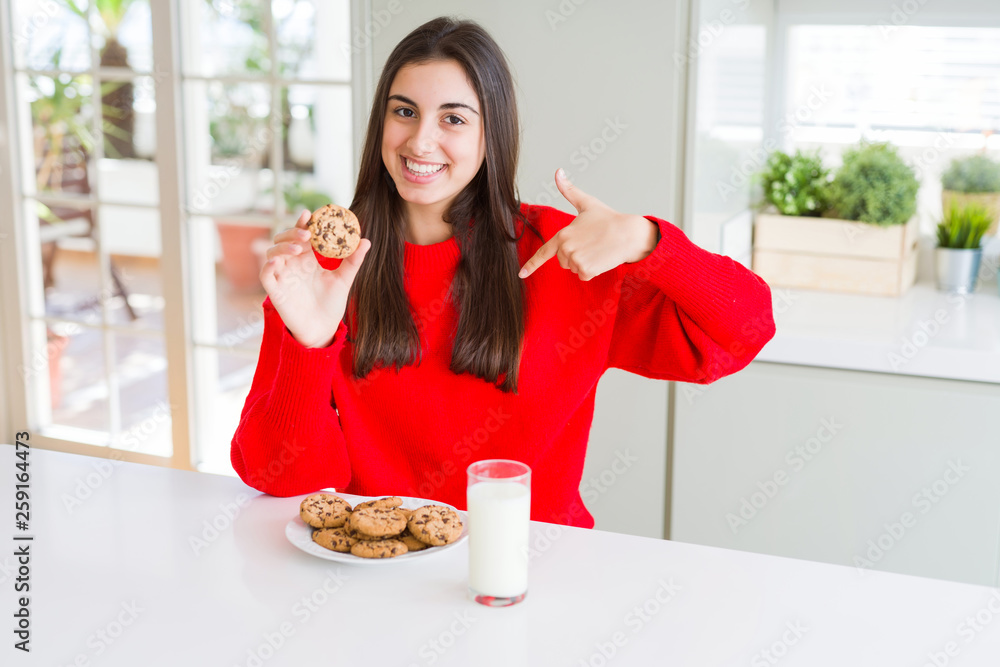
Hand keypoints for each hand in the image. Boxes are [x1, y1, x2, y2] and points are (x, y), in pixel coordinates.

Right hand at [260, 210, 370, 347]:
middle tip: (307, 234)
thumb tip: (366, 241)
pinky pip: (266, 276)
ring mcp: (283, 277)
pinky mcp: (275, 291)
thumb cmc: (331, 304)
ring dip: (282, 247)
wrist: (324, 329)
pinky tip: (276, 262)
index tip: (309, 214)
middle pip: (284, 240)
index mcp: (308, 259)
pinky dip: (268, 267)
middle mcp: (293, 265)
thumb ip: (353, 261)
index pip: (301, 235)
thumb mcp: (344, 280)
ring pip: (272, 254)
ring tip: (297, 249)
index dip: (302, 223)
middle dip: (292, 233)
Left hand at [518, 169, 658, 280]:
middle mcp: (566, 248)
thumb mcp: (587, 203)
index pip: (543, 252)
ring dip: (584, 263)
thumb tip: (558, 171)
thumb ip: (569, 190)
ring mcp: (576, 260)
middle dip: (575, 255)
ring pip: (574, 268)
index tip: (522, 274)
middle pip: (563, 260)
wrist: (629, 233)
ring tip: (597, 249)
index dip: (531, 264)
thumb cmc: (609, 219)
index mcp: (563, 234)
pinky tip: (601, 258)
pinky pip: (584, 276)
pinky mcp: (586, 269)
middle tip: (591, 243)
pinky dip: (592, 271)